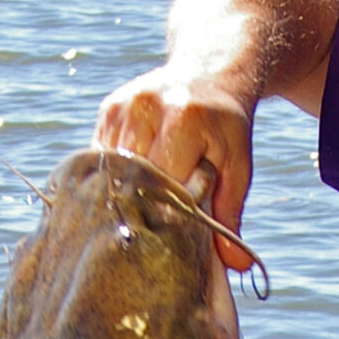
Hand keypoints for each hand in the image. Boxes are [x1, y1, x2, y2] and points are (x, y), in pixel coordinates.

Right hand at [92, 70, 255, 233]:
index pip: (165, 183)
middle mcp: (148, 107)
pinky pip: (101, 155)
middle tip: (148, 233)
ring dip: (123, 191)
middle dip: (142, 206)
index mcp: (184, 120)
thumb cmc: (225, 127)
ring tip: (134, 212)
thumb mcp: (237, 165)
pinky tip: (122, 188)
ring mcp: (123, 106)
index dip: (166, 215)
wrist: (208, 72)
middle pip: (134, 177)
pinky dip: (111, 175)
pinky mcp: (108, 109)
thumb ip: (230, 213)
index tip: (169, 241)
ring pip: (112, 168)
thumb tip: (235, 266)